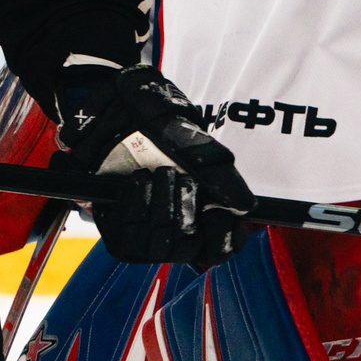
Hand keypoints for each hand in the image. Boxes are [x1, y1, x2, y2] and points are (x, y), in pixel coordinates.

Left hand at [56, 63, 250, 270]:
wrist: (114, 109)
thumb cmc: (157, 124)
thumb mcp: (193, 143)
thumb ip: (220, 175)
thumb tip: (245, 205)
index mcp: (200, 209)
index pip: (218, 249)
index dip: (223, 239)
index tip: (220, 216)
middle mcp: (174, 225)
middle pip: (189, 251)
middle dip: (187, 213)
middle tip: (182, 180)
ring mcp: (145, 230)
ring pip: (160, 248)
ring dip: (162, 208)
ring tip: (157, 175)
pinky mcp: (115, 229)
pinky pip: (128, 241)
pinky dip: (135, 209)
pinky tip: (136, 183)